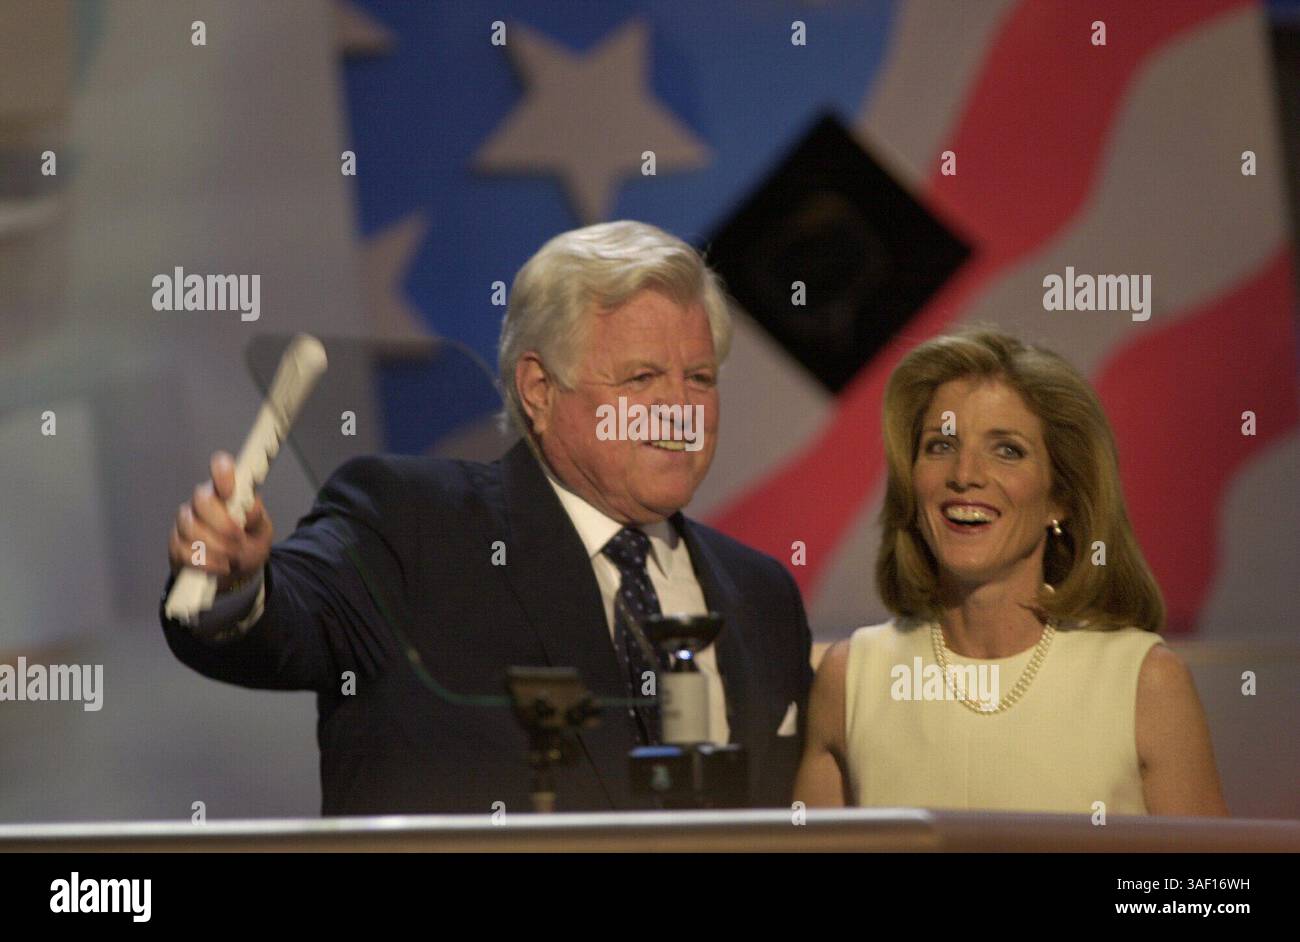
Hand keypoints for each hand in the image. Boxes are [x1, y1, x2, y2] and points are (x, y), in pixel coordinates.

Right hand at [168, 451, 272, 590]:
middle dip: (222, 523)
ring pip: (190, 526)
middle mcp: (204, 501)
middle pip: (201, 499)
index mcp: (227, 491)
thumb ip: (257, 519)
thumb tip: (251, 509)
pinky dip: (205, 562)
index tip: (229, 492)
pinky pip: (183, 550)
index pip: (220, 467)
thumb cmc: (249, 544)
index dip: (222, 474)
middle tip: (238, 539)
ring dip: (215, 546)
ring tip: (232, 556)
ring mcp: (187, 522)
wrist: (237, 574)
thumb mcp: (262, 532)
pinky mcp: (177, 544)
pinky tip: (220, 565)